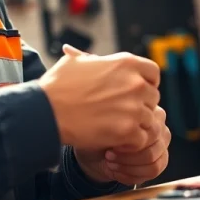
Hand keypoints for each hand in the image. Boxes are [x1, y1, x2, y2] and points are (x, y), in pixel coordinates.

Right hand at [38, 44, 160, 149]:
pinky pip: (141, 139)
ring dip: (135, 126)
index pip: (153, 73)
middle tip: (121, 114)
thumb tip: (87, 55)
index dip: (145, 84)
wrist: (46, 111)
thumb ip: (92, 59)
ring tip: (116, 130)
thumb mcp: (76, 62)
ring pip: (148, 120)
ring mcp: (133, 108)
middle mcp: (135, 83)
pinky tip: (114, 141)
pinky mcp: (128, 131)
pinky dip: (129, 143)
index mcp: (126, 63)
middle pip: (152, 98)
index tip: (134, 93)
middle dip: (140, 106)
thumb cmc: (57, 86)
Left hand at [74, 106, 170, 186]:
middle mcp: (159, 126)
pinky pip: (151, 172)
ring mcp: (162, 144)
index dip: (127, 141)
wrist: (95, 152)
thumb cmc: (99, 134)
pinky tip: (117, 171)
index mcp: (149, 111)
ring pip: (152, 162)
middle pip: (152, 148)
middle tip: (109, 155)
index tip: (110, 141)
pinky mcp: (160, 162)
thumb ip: (118, 124)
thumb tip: (124, 133)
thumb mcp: (104, 124)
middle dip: (126, 156)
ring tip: (111, 163)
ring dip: (127, 166)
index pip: (148, 131)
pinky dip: (131, 175)